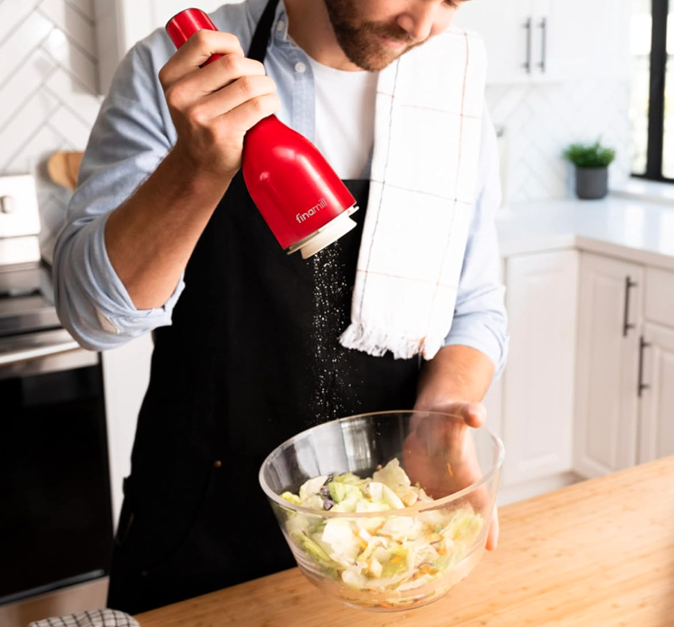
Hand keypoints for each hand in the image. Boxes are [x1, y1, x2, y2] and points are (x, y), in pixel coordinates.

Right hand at [159, 30, 280, 179]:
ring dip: (267, 87)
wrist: (198, 167)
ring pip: (249, 85)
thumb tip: (234, 47)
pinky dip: (271, 102)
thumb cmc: (203, 124)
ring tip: (266, 95)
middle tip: (258, 82)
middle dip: (255, 69)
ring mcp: (201, 116)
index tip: (238, 57)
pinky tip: (269, 107)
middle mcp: (181, 95)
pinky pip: (258, 106)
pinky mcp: (222, 134)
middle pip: (233, 63)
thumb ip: (203, 68)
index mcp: (171, 77)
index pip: (203, 40)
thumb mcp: (189, 92)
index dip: (230, 44)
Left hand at [403, 402, 498, 550]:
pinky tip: (394, 534)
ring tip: (421, 560)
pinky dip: (407, 520)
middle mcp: (454, 488)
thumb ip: (467, 413)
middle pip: (459, 520)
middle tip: (452, 566)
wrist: (431, 414)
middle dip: (456, 540)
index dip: (488, 525)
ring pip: (435, 519)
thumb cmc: (449, 413)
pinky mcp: (415, 488)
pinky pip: (412, 508)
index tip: (490, 547)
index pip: (484, 504)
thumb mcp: (458, 412)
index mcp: (470, 475)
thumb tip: (476, 415)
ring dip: (429, 536)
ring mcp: (434, 490)